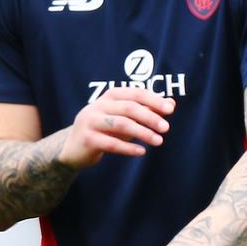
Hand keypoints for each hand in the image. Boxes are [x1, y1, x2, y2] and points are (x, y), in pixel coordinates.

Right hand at [59, 87, 175, 168]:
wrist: (75, 148)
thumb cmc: (106, 130)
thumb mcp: (127, 118)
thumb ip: (147, 110)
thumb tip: (171, 104)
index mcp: (110, 96)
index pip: (135, 93)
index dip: (154, 100)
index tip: (170, 110)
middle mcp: (98, 105)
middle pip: (129, 108)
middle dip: (150, 117)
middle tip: (166, 128)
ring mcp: (90, 121)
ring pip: (121, 124)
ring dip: (142, 132)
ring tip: (159, 141)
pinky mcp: (87, 139)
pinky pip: (111, 143)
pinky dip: (128, 147)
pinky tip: (141, 152)